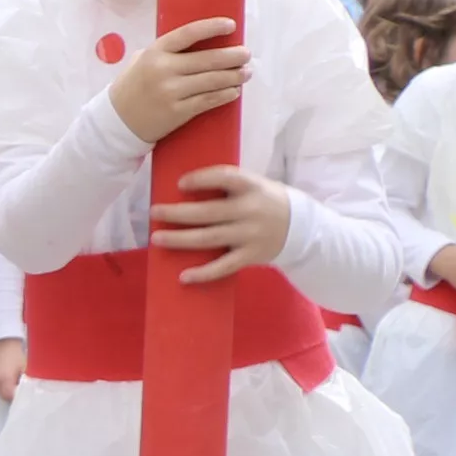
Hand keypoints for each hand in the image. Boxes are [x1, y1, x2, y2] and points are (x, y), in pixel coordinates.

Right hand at [0, 337, 26, 401]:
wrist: (5, 345)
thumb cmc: (18, 356)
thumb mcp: (25, 369)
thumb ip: (25, 383)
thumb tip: (25, 394)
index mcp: (5, 378)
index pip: (9, 396)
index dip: (16, 396)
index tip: (22, 393)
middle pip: (3, 396)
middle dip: (11, 394)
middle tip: (17, 387)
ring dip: (4, 390)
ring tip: (10, 381)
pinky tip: (3, 378)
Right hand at [108, 17, 248, 143]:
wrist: (117, 120)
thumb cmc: (133, 86)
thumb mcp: (141, 61)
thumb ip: (166, 51)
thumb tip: (202, 42)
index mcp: (155, 53)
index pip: (188, 34)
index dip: (212, 27)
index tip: (231, 25)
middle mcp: (163, 70)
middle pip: (208, 60)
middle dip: (233, 56)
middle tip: (246, 54)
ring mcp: (171, 92)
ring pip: (213, 81)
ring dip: (234, 76)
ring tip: (245, 73)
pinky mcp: (178, 111)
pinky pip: (209, 100)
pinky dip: (225, 95)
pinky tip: (234, 91)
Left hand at [150, 162, 294, 285]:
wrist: (302, 227)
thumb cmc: (265, 201)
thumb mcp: (254, 184)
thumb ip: (228, 184)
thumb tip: (184, 184)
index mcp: (252, 187)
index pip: (226, 178)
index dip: (202, 179)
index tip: (180, 183)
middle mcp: (251, 211)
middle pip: (209, 213)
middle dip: (178, 213)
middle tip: (154, 212)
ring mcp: (251, 235)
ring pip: (210, 238)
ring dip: (180, 239)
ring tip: (157, 238)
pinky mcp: (251, 256)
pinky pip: (224, 266)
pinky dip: (204, 273)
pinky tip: (183, 277)